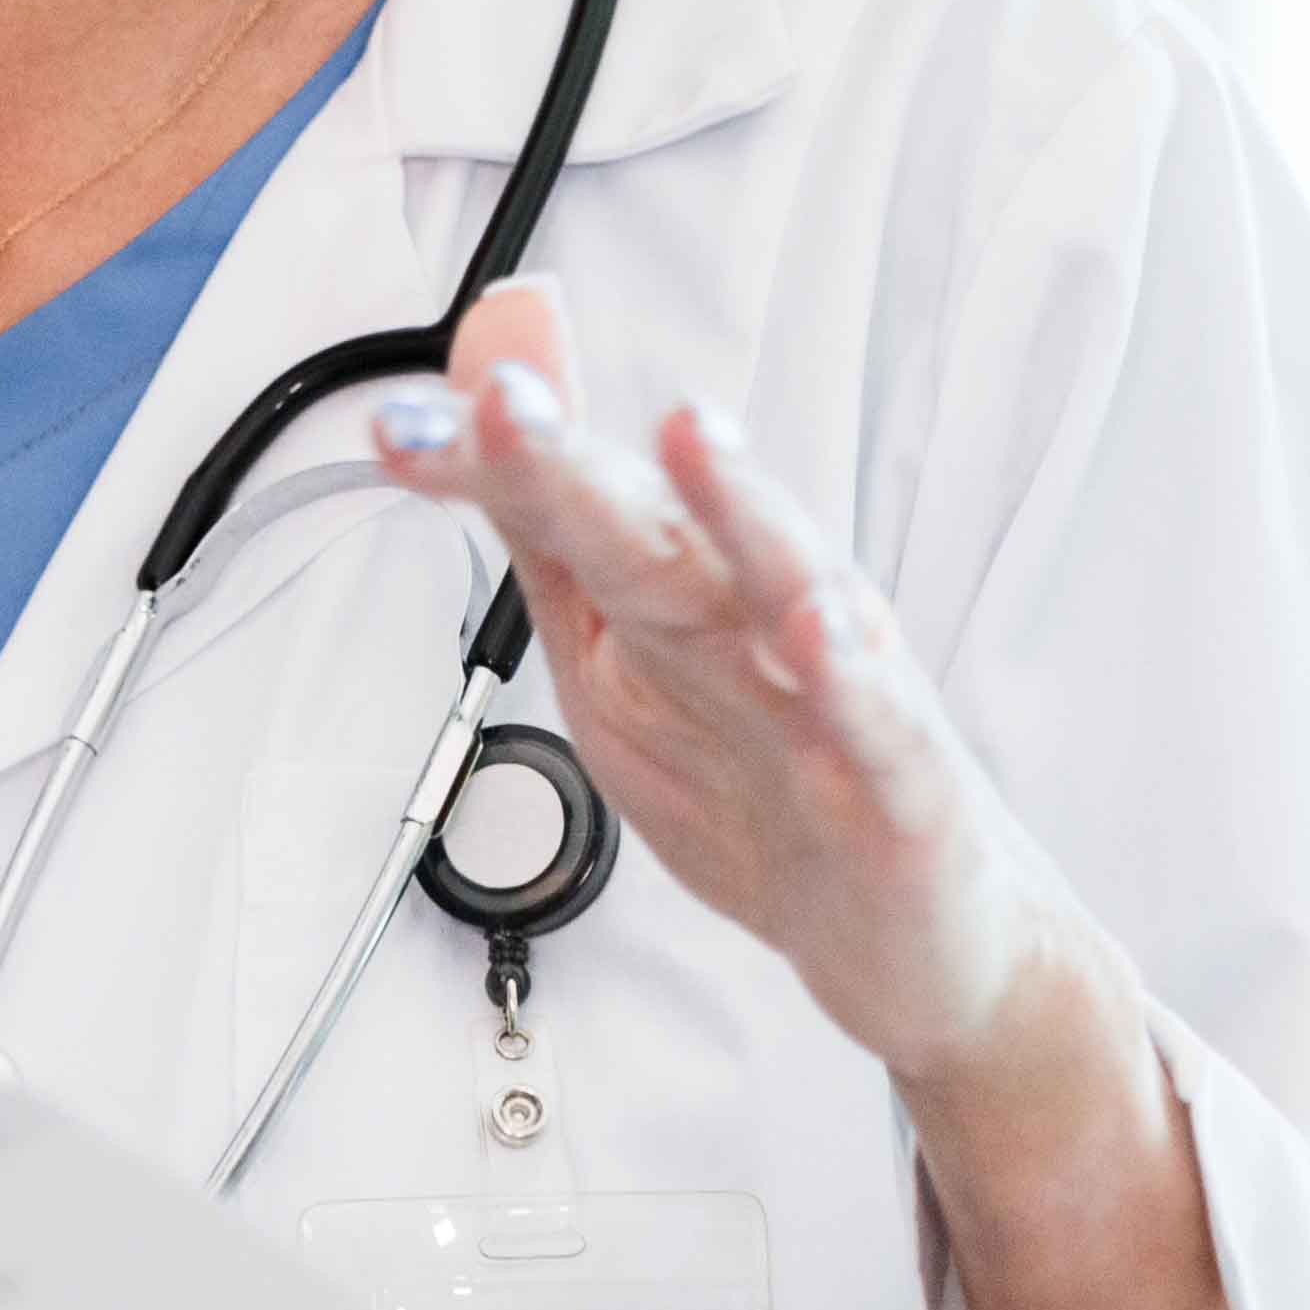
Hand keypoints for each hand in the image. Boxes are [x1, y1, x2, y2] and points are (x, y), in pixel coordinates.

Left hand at [360, 288, 1136, 1179]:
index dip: (485, 469)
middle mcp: (756, 617)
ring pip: (786, 591)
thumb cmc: (762, 766)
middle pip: (656, 534)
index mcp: (678, 590)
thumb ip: (547, 520)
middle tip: (506, 401)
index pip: (568, 510)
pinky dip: (850, 678)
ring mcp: (833, 696)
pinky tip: (817, 630)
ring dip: (738, 511)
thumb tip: (484, 378)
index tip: (400, 429)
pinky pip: (875, 725)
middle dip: (577, 465)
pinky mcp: (903, 785)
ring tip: (689, 435)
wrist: (908, 931)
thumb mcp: (620, 651)